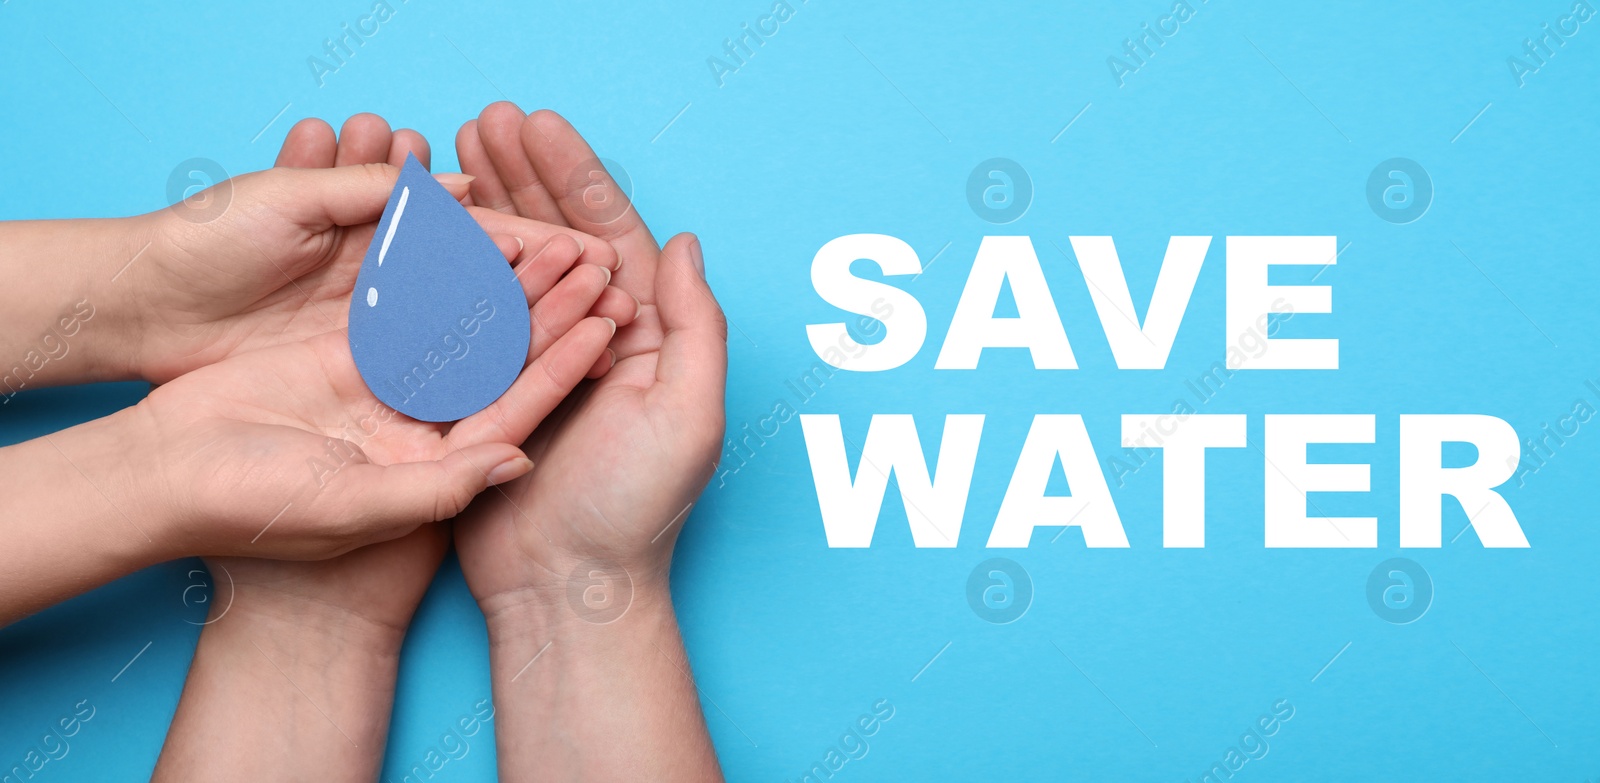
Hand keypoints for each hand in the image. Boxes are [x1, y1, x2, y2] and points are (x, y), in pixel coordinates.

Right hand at [155, 116, 638, 780]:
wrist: (156, 487)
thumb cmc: (250, 515)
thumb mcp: (358, 511)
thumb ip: (441, 485)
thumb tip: (520, 460)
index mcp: (439, 467)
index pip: (521, 403)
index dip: (567, 358)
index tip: (612, 312)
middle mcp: (420, 429)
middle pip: (499, 358)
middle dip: (547, 308)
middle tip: (592, 255)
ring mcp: (382, 391)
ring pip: (458, 326)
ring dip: (502, 283)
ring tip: (545, 234)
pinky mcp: (341, 355)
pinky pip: (404, 304)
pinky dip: (436, 269)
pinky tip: (471, 230)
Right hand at [450, 104, 726, 781]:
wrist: (569, 593)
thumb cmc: (636, 512)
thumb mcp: (688, 416)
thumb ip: (694, 326)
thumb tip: (684, 240)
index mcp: (644, 339)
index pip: (608, 236)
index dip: (571, 177)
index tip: (534, 126)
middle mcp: (592, 344)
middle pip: (554, 240)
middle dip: (521, 178)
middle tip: (480, 122)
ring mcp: (536, 366)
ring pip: (507, 270)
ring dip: (482, 210)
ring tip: (446, 154)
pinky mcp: (484, 394)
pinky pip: (466, 319)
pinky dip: (447, 270)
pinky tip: (418, 228)